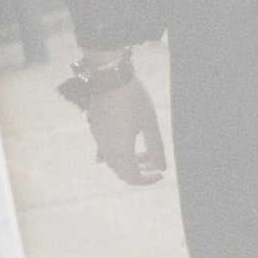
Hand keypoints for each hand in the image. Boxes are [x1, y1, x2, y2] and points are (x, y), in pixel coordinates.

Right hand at [67, 65, 165, 184]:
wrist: (109, 77)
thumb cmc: (133, 99)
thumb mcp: (150, 124)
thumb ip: (156, 148)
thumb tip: (162, 167)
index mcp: (121, 151)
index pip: (134, 177)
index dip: (148, 180)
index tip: (160, 173)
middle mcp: (106, 149)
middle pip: (122, 173)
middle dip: (140, 172)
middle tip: (154, 164)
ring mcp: (98, 140)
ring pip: (114, 162)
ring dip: (130, 162)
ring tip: (144, 151)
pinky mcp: (95, 130)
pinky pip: (106, 151)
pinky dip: (119, 154)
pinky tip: (126, 144)